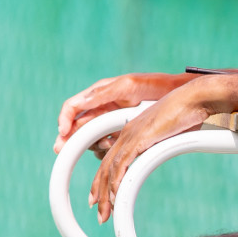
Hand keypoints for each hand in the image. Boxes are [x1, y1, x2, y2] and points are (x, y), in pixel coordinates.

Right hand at [54, 72, 187, 154]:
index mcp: (98, 94)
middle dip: (69, 138)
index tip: (62, 133)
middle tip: (61, 151)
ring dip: (92, 143)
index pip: (72, 107)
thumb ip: (103, 93)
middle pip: (77, 126)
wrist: (176, 95)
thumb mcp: (128, 85)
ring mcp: (109, 122)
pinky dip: (106, 148)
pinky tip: (114, 146)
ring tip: (107, 143)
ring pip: (90, 138)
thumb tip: (80, 101)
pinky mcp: (119, 133)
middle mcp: (100, 108)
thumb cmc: (153, 85)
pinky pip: (105, 145)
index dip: (64, 120)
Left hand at [90, 77, 227, 222]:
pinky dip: (117, 182)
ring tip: (105, 214)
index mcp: (132, 131)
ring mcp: (131, 135)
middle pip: (106, 167)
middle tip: (99, 214)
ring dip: (106, 195)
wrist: (195, 98)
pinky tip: (115, 197)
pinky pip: (122, 164)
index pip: (111, 160)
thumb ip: (161, 147)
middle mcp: (127, 133)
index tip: (102, 198)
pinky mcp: (139, 138)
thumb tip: (163, 156)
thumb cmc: (189, 114)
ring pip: (110, 169)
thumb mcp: (170, 135)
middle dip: (100, 193)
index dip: (103, 181)